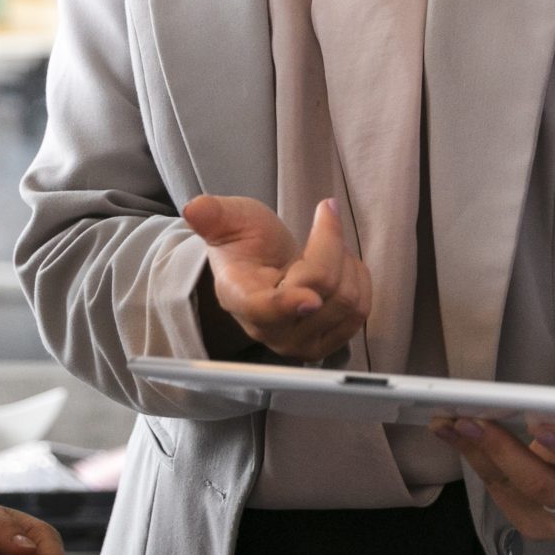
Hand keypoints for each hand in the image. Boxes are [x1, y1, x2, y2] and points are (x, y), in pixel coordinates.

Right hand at [186, 194, 370, 360]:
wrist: (264, 270)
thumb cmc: (247, 245)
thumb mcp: (229, 221)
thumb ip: (213, 215)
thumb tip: (194, 208)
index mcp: (240, 298)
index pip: (265, 310)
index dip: (288, 305)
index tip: (310, 298)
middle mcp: (269, 331)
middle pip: (321, 289)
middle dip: (330, 244)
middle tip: (322, 220)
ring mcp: (299, 344)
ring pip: (347, 300)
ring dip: (346, 262)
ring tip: (327, 248)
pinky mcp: (326, 346)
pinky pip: (360, 312)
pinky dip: (358, 281)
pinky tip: (340, 268)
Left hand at [434, 366, 554, 542]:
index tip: (542, 419)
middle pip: (547, 486)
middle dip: (507, 451)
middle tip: (472, 420)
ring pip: (513, 489)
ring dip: (477, 451)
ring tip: (450, 419)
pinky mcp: (531, 523)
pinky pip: (498, 492)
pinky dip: (473, 458)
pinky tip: (450, 431)